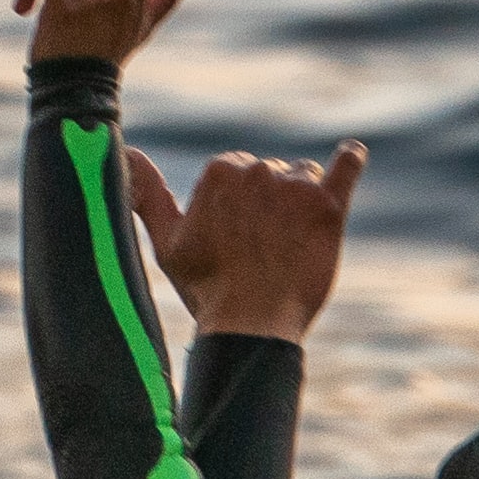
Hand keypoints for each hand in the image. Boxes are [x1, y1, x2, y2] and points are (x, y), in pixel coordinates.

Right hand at [137, 141, 363, 343]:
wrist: (251, 327)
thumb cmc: (207, 289)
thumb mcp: (166, 241)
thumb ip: (147, 192)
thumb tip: (127, 152)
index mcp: (219, 171)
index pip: (237, 171)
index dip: (237, 207)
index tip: (232, 238)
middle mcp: (258, 170)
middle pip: (272, 173)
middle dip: (268, 204)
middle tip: (258, 249)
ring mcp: (296, 187)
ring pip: (304, 178)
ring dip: (300, 203)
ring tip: (286, 245)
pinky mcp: (329, 207)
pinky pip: (346, 169)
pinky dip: (349, 162)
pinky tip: (350, 157)